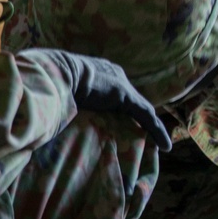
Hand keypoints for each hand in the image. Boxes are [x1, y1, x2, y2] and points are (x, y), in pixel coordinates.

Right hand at [50, 51, 171, 150]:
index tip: (127, 125)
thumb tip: (55, 117)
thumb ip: (67, 101)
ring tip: (162, 145)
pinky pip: (147, 117)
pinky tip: (165, 145)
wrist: (55, 73)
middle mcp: (115, 76)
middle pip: (134, 102)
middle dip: (142, 119)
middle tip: (149, 137)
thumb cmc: (52, 85)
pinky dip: (157, 131)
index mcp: (100, 74)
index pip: (119, 95)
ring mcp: (122, 86)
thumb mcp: (62, 93)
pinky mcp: (126, 96)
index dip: (125, 110)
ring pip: (144, 111)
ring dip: (154, 128)